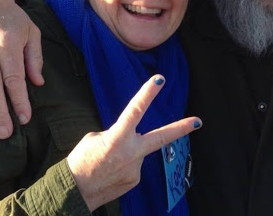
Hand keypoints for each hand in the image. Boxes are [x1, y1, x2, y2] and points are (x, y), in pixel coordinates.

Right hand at [67, 75, 201, 210]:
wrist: (74, 192)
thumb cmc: (80, 161)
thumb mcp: (94, 138)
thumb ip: (116, 134)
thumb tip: (128, 136)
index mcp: (117, 137)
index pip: (135, 110)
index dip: (147, 94)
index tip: (159, 80)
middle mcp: (131, 153)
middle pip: (161, 137)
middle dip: (181, 128)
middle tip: (198, 121)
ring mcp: (136, 168)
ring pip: (138, 152)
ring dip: (127, 152)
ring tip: (108, 162)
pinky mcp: (135, 179)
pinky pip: (133, 166)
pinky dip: (124, 164)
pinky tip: (111, 170)